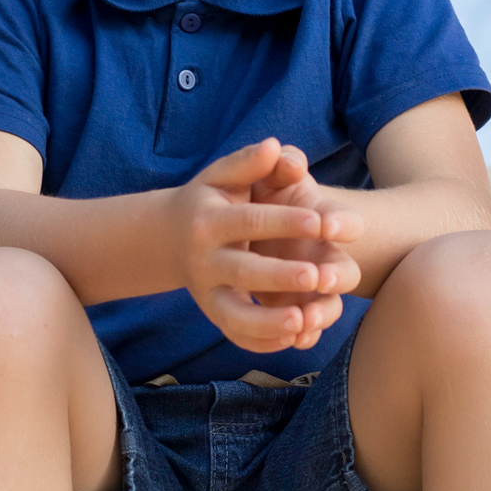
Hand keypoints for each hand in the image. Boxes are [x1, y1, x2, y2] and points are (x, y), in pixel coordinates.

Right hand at [171, 140, 347, 353]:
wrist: (170, 237)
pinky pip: (236, 336)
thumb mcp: (223, 175)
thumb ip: (250, 161)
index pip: (249, 220)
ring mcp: (206, 293)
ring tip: (303, 321)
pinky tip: (295, 339)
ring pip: (234, 315)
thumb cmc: (211, 199)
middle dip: (279, 276)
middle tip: (317, 275)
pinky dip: (263, 342)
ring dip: (267, 322)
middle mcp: (204, 260)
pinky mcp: (213, 315)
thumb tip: (275, 148)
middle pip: (242, 271)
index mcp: (209, 221)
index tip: (321, 221)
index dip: (284, 221)